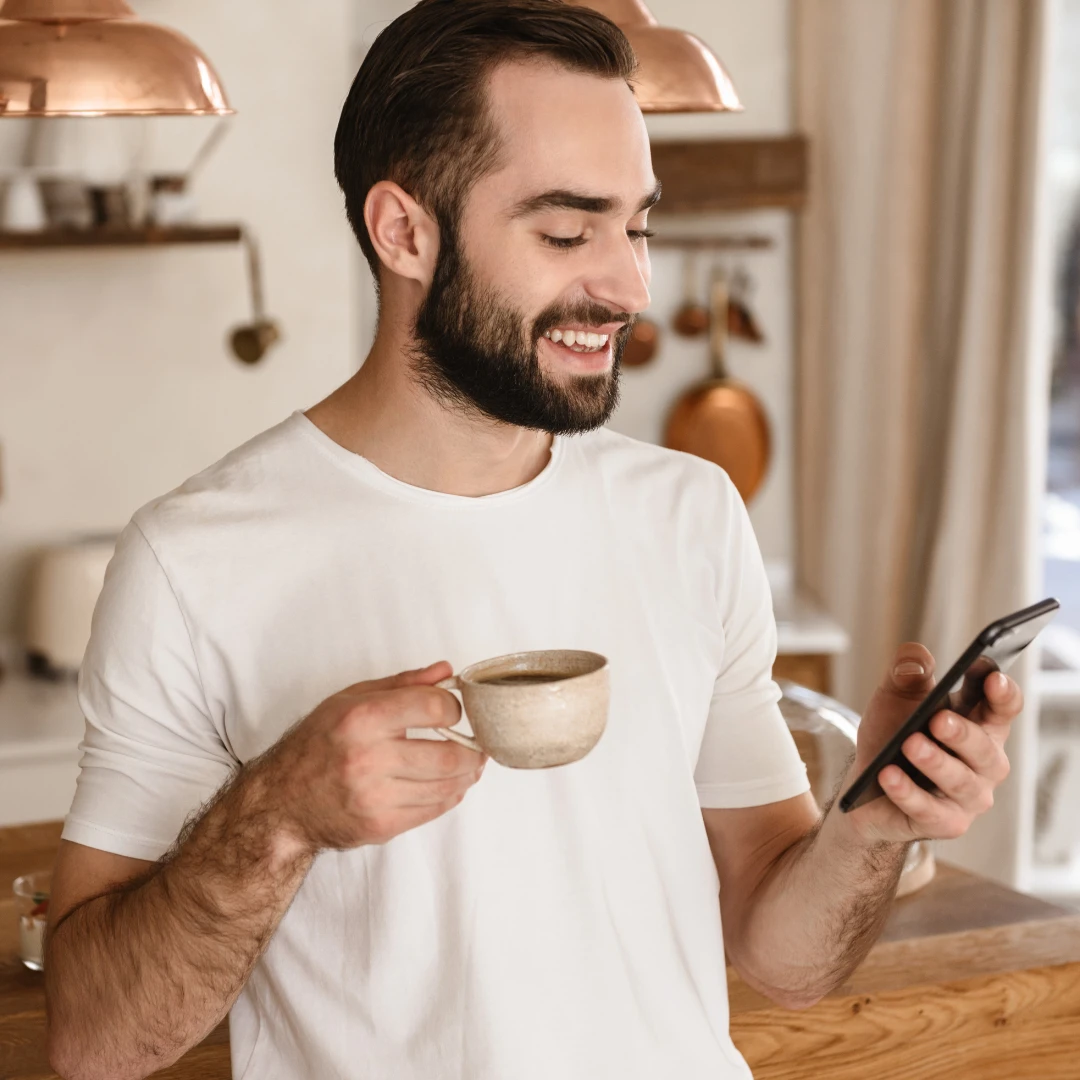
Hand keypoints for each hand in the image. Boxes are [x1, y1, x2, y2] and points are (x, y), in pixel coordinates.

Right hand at [254, 661, 485, 855]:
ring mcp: (375, 796)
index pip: (433, 707)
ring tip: (469, 763)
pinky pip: (433, 810)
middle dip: (473, 749)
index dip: (453, 708)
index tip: (452, 711)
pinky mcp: (381, 826)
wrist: (281, 802)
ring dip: (467, 774)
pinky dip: (450, 795)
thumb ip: (403, 684)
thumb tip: (446, 672)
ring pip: (447, 786)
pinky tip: (449, 784)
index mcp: (362, 718)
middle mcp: (369, 758)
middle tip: (477, 743)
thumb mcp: (350, 699)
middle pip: (449, 754)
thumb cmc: (316, 744)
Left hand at [842, 644, 1020, 844]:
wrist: (865, 784)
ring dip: (934, 762)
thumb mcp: (894, 696)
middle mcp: (983, 762)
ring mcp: (968, 796)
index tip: (992, 677)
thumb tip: (915, 659)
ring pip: (960, 781)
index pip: (1003, 708)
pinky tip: (888, 776)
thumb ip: (907, 672)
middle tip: (938, 719)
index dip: (1002, 694)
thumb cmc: (892, 734)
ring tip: (909, 744)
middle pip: (985, 748)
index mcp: (979, 723)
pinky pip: (929, 810)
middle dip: (962, 734)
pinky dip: (907, 792)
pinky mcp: (945, 823)